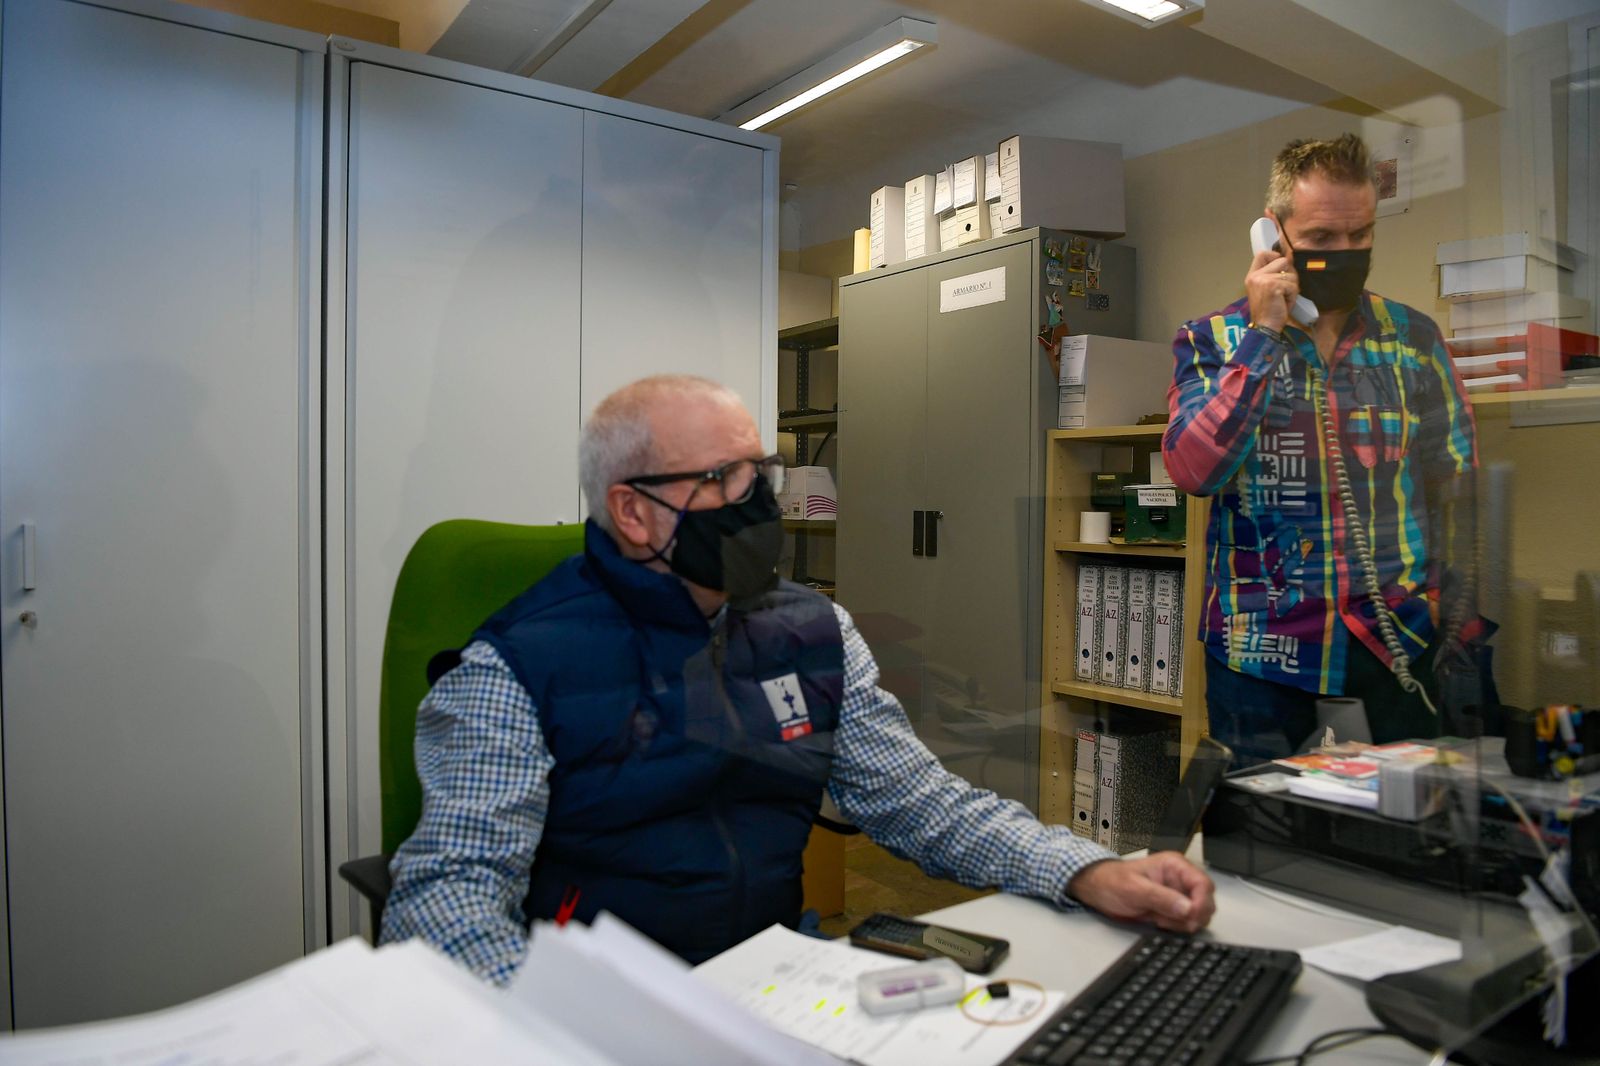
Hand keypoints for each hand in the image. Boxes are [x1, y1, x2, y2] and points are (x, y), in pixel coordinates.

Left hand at [1067, 853, 1215, 933]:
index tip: (1192, 916)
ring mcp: (1178, 895)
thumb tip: (1188, 908)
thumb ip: (1162, 898)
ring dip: (1184, 923)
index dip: (1202, 902)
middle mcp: (1180, 880)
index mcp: (1175, 866)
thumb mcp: (1135, 889)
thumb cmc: (1112, 882)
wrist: (1098, 890)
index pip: (1203, 883)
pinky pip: (1187, 922)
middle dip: (1194, 915)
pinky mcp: (1173, 909)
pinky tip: (1160, 923)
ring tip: (1161, 920)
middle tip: (1171, 921)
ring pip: (1200, 914)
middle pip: (1207, 901)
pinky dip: (1178, 927)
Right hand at [1245, 246, 1297, 333]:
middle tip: (1284, 290)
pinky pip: (1292, 285)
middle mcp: (1255, 276)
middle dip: (1289, 275)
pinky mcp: (1273, 286)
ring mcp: (1263, 280)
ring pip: (1291, 274)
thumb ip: (1272, 274)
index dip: (1275, 257)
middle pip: (1282, 261)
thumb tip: (1289, 261)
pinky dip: (1292, 296)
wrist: (1264, 328)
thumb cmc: (1267, 311)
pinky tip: (1284, 304)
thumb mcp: (1265, 289)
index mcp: (1252, 275)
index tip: (1280, 270)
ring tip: (1283, 299)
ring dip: (1292, 288)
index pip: (1263, 253)